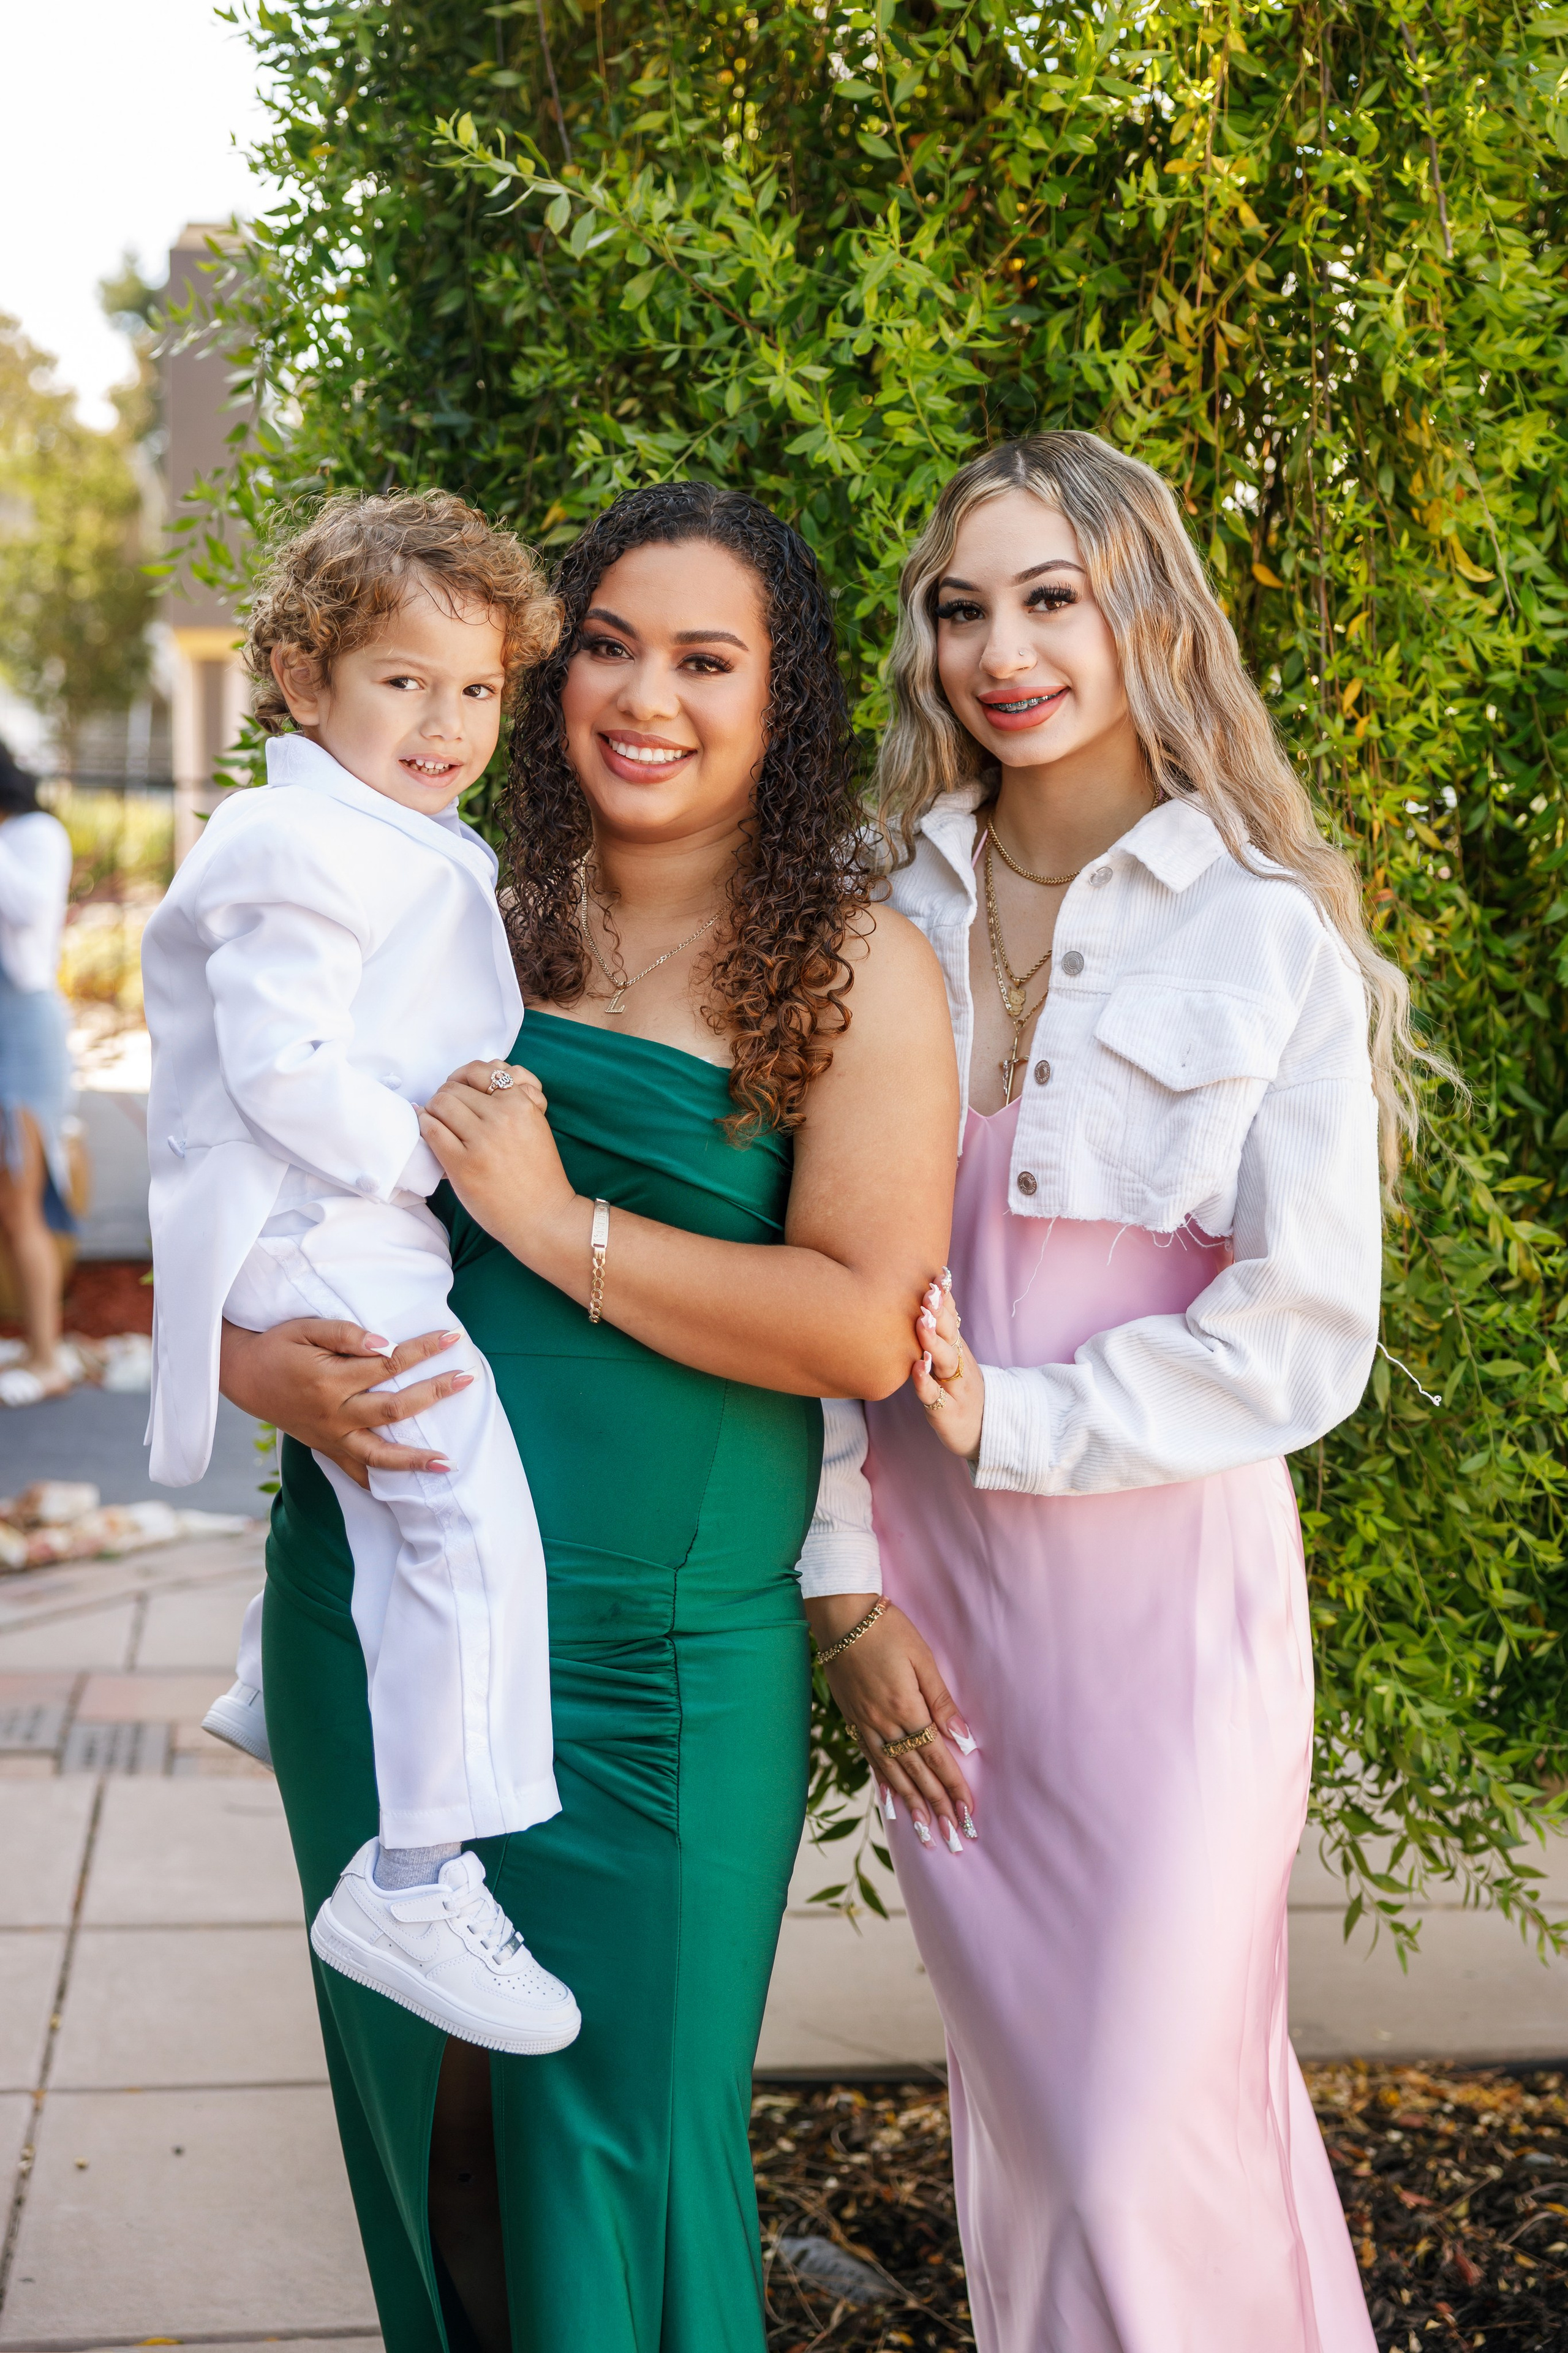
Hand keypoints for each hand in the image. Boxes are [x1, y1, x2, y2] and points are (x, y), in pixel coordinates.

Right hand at [218, 1317, 469, 1487]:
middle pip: (393, 1409)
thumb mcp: (305, 1328)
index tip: (452, 1338)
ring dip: (415, 1460)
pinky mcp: (325, 1448)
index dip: (422, 1350)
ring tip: (448, 1464)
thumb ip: (345, 1335)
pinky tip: (404, 1490)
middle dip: (434, 1394)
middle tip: (467, 1380)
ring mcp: (329, 1436)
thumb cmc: (277, 1346)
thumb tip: (384, 1344)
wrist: (242, 1374)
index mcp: (331, 1380)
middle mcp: (333, 1414)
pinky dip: (378, 1483)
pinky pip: (355, 1472)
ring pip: (378, 1455)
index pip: (388, 1364)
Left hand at [417, 1061, 580, 1266]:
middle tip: (445, 1112)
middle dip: (446, 1097)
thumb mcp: (535, 1124)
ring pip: (440, 1104)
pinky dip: (425, 1126)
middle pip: (454, 1088)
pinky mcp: (463, 1164)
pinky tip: (431, 1133)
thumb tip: (481, 1074)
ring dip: (433, 1110)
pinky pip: (431, 1130)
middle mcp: (502, 1116)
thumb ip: (513, 1098)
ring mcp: (481, 1140)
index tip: (461, 1093)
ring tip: (439, 1123)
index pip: (478, 1073)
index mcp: (521, 1103)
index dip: (463, 1080)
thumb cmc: (538, 1173)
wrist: (543, 1216)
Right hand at [804, 1593, 977, 1853]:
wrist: (841, 1616)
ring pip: (892, 1775)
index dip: (953, 1788)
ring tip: (926, 1833)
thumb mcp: (922, 1658)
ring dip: (912, 1806)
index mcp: (906, 1708)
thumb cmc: (887, 1629)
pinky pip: (871, 1762)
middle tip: (954, 1838)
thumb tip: (965, 1739)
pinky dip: (883, 1786)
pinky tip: (891, 1805)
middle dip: (937, 1808)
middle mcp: (884, 1725)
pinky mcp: (854, 1720)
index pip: (936, 1758)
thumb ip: (942, 1701)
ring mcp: (866, 1726)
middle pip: (916, 1775)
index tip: (968, 1814)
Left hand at [910, 1272, 984, 1457]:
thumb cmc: (960, 1389)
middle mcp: (958, 1364)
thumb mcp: (955, 1357)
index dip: (945, 1298)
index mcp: (958, 1349)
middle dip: (939, 1312)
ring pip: (945, 1362)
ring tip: (921, 1322)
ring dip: (933, 1341)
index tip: (938, 1275)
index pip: (951, 1318)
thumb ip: (944, 1328)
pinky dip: (925, 1382)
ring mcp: (954, 1387)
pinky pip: (934, 1396)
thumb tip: (934, 1291)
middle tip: (928, 1292)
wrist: (984, 1432)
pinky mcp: (947, 1411)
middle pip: (950, 1335)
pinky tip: (916, 1368)